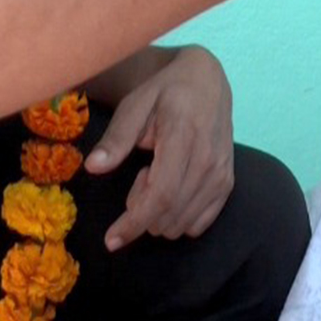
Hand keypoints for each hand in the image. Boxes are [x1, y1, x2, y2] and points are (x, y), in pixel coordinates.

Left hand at [85, 46, 233, 248]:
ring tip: (156, 177)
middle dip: (141, 213)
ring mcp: (222, 172)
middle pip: (170, 213)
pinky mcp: (228, 182)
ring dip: (158, 215)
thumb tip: (93, 167)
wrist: (207, 80)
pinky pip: (200, 222)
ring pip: (184, 222)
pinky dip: (178, 219)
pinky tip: (172, 191)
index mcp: (184, 136)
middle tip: (138, 176)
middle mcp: (208, 158)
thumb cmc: (166, 91)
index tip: (111, 240)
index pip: (161, 194)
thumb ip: (117, 137)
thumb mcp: (135, 104)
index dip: (134, 223)